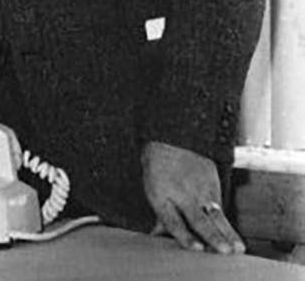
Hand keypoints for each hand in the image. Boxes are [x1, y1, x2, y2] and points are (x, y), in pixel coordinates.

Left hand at [142, 140, 244, 254]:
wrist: (172, 139)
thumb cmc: (159, 169)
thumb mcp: (153, 190)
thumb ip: (162, 215)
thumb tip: (159, 235)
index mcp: (160, 196)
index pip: (173, 220)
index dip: (185, 235)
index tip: (198, 249)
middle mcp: (181, 193)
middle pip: (198, 219)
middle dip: (212, 236)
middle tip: (224, 250)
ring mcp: (200, 187)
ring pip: (215, 215)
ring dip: (227, 233)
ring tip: (237, 248)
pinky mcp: (213, 181)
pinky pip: (220, 205)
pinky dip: (226, 223)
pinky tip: (234, 239)